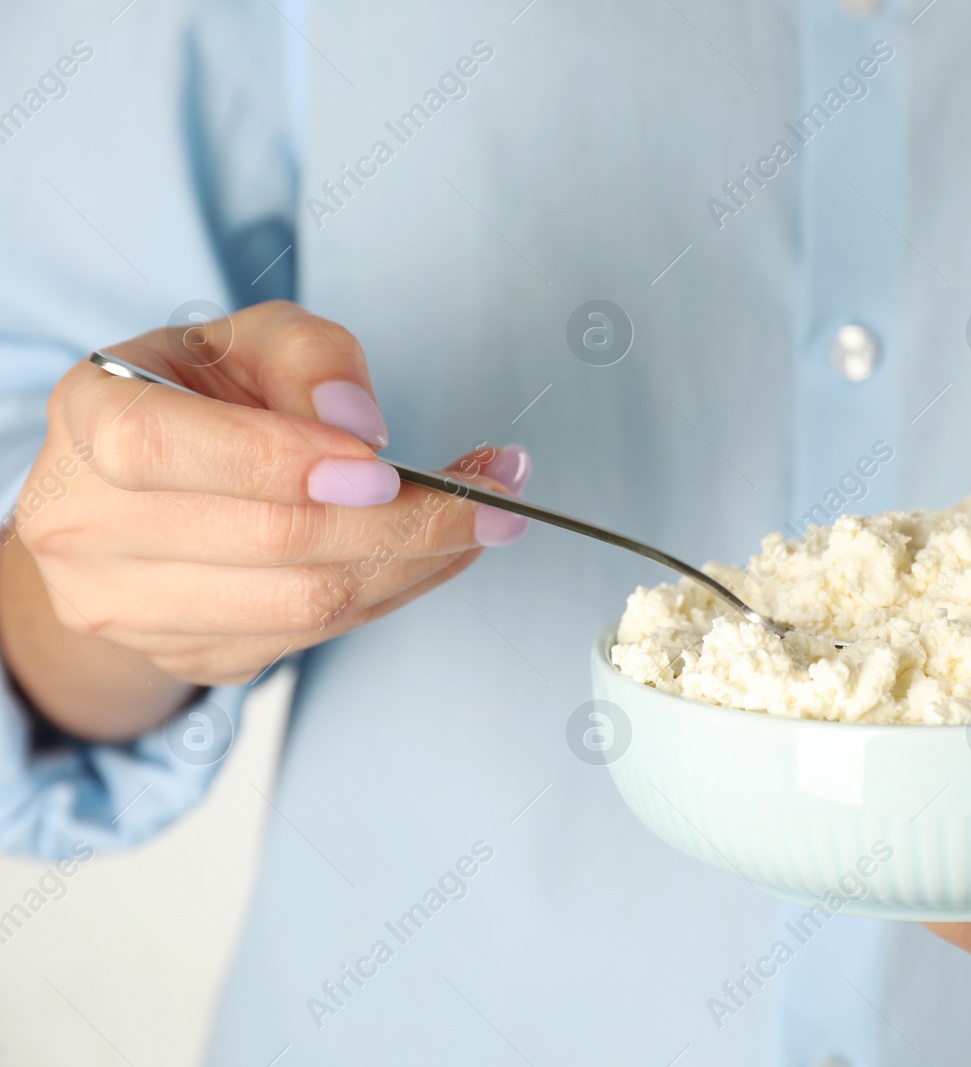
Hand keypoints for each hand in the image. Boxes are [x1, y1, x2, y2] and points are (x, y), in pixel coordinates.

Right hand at [0, 301, 531, 740]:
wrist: (146, 494)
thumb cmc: (206, 398)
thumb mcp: (249, 338)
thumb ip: (308, 355)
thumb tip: (358, 422)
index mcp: (91, 420)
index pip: (166, 449)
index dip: (282, 460)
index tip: (386, 463)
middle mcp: (88, 527)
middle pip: (268, 543)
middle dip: (409, 517)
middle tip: (500, 486)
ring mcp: (134, 608)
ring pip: (307, 605)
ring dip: (424, 560)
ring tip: (492, 513)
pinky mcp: (194, 657)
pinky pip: (318, 635)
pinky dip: (399, 590)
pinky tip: (443, 547)